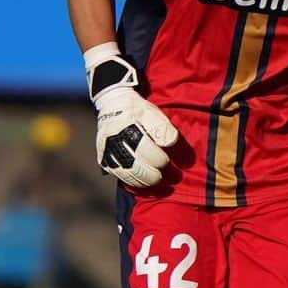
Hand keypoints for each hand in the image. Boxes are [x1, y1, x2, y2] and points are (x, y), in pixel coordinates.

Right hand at [86, 43, 177, 187]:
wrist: (112, 104)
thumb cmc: (138, 110)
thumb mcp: (154, 112)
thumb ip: (165, 131)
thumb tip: (177, 152)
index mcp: (130, 119)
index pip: (154, 141)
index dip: (169, 154)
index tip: (184, 162)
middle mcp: (115, 134)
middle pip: (140, 160)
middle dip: (160, 171)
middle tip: (174, 176)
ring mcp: (107, 147)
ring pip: (130, 171)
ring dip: (150, 180)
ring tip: (163, 182)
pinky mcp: (103, 158)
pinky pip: (121, 176)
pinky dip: (137, 182)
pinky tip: (148, 183)